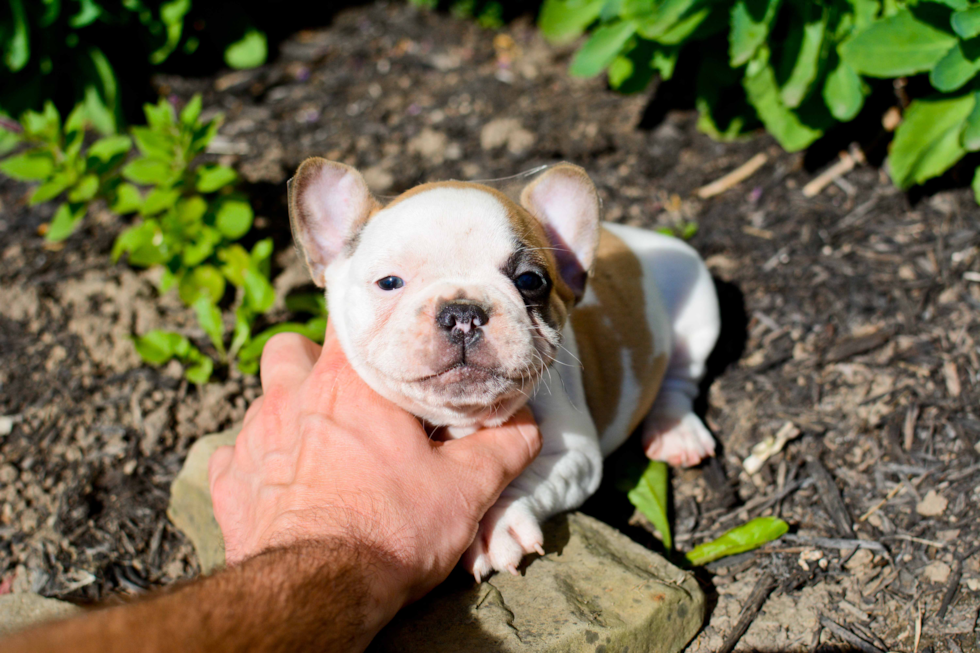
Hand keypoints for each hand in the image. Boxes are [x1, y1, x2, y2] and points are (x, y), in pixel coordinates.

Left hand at [207, 322, 541, 609]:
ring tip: (320, 445)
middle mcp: (292, 397)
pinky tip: (284, 485)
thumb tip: (527, 422)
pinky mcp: (231, 483)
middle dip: (312, 364)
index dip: (364, 318)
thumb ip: (503, 445)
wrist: (321, 590)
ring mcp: (254, 438)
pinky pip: (234, 455)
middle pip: (290, 349)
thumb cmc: (393, 530)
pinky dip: (256, 463)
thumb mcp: (467, 488)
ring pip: (262, 400)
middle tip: (348, 398)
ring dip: (287, 413)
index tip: (381, 333)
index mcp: (350, 384)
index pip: (346, 315)